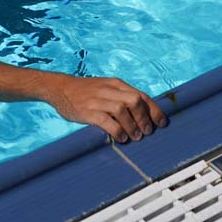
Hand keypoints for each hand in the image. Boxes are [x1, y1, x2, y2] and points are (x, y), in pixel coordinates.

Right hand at [43, 75, 167, 143]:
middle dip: (145, 118)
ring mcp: (97, 100)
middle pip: (135, 101)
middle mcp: (109, 90)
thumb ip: (121, 97)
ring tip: (134, 137)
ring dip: (132, 126)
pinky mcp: (88, 111)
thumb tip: (142, 114)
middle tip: (147, 132)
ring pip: (123, 110)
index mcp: (116, 84)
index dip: (154, 110)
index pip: (141, 95)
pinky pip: (107, 121)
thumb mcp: (105, 89)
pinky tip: (121, 138)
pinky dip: (117, 130)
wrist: (60, 88)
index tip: (162, 123)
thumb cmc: (85, 92)